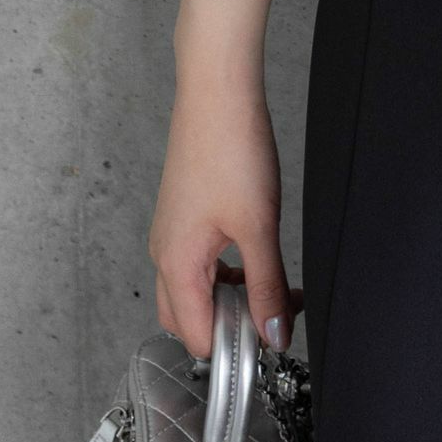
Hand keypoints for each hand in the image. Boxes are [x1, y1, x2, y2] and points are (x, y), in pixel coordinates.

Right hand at [147, 84, 300, 358]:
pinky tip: (258, 258)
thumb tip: (274, 332)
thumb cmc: (230, 150)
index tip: (273, 340)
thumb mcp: (258, 226)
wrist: (218, 94)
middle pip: (188, 319)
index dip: (235, 348)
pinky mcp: (184, 215)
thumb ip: (267, 284)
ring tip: (276, 287)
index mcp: (176, 264)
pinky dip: (227, 273)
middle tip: (275, 316)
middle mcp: (165, 253)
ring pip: (195, 290)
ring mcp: (172, 233)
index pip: (197, 336)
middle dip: (230, 327)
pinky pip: (199, 262)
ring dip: (231, 298)